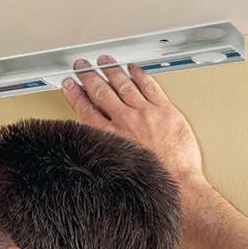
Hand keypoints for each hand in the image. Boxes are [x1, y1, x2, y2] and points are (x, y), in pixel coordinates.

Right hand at [61, 55, 206, 186]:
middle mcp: (125, 122)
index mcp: (110, 137)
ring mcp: (146, 114)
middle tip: (82, 66)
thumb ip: (107, 148)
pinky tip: (134, 68)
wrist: (178, 187)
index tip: (70, 85)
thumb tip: (98, 141)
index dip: (75, 94)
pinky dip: (140, 75)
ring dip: (112, 70)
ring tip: (104, 61)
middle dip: (89, 76)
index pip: (86, 109)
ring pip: (124, 85)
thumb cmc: (151, 183)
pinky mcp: (166, 112)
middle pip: (102, 93)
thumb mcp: (117, 166)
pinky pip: (150, 86)